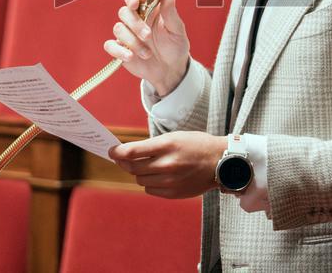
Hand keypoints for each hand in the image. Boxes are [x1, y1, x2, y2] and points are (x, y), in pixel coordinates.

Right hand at [103, 0, 190, 95]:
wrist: (170, 69)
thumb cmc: (175, 45)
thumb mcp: (177, 30)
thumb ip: (170, 13)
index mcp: (148, 10)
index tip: (135, 3)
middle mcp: (135, 20)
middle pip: (124, 12)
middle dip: (135, 24)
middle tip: (148, 36)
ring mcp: (127, 35)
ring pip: (118, 29)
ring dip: (132, 41)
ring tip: (147, 53)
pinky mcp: (120, 49)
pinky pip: (110, 45)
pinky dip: (118, 51)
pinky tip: (130, 57)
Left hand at [109, 131, 224, 198]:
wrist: (220, 162)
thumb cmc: (197, 145)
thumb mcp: (175, 137)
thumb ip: (151, 146)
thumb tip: (127, 154)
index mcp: (167, 145)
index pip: (132, 151)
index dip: (117, 152)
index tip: (111, 151)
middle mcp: (167, 164)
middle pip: (132, 167)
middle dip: (125, 162)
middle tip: (122, 158)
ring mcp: (170, 181)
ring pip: (140, 179)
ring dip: (139, 173)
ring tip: (147, 166)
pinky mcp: (173, 193)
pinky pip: (150, 190)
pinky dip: (149, 183)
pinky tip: (157, 176)